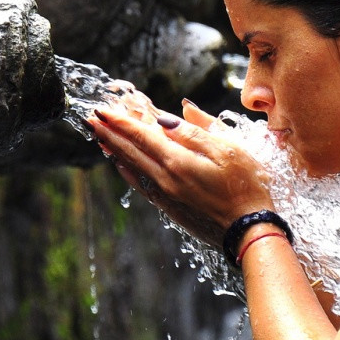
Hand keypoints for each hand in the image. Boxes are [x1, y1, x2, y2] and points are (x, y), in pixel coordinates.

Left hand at [86, 96, 273, 245]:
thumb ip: (196, 131)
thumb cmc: (246, 187)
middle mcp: (165, 178)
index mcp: (178, 161)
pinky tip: (121, 164)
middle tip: (91, 118)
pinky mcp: (169, 206)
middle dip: (109, 133)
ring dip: (114, 149)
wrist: (248, 231)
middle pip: (130, 151)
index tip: (102, 109)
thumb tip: (168, 116)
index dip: (119, 121)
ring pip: (132, 167)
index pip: (140, 135)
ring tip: (99, 137)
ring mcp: (165, 194)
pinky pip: (141, 184)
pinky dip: (127, 170)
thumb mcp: (229, 149)